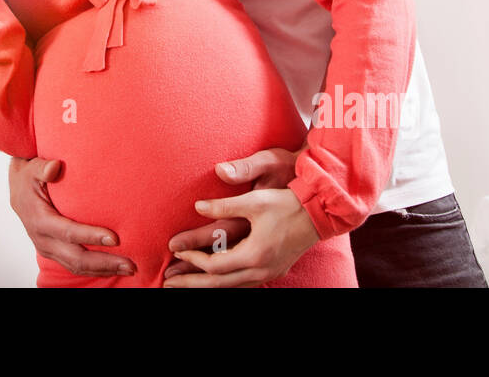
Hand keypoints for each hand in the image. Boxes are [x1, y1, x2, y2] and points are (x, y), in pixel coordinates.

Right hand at [8, 156, 134, 277]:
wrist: (17, 188)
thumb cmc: (28, 177)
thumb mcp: (32, 168)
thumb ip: (43, 168)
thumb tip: (54, 167)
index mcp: (39, 220)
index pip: (68, 232)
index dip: (91, 237)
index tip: (116, 238)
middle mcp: (43, 239)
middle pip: (76, 258)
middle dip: (104, 262)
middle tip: (130, 263)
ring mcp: (48, 248)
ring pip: (76, 266)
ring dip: (103, 269)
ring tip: (129, 268)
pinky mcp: (54, 252)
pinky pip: (74, 266)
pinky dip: (95, 269)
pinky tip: (113, 267)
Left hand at [163, 184, 319, 287]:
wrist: (320, 210)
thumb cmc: (287, 203)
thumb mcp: (254, 200)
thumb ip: (224, 205)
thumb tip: (197, 207)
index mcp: (254, 254)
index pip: (214, 265)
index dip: (193, 259)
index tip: (176, 251)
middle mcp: (261, 269)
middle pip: (220, 283)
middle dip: (193, 284)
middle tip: (168, 284)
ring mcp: (270, 272)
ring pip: (233, 286)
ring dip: (208, 285)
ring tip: (188, 284)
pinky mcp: (275, 269)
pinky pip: (245, 283)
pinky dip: (227, 282)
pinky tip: (217, 279)